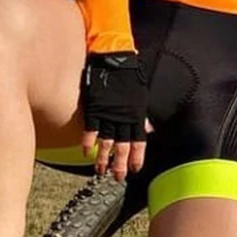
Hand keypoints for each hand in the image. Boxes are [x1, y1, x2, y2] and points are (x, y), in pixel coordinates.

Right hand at [80, 52, 147, 180]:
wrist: (114, 59)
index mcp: (136, 115)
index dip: (137, 157)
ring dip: (103, 158)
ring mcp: (108, 114)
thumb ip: (143, 116)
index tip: (135, 170)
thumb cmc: (129, 75)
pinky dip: (88, 142)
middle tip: (117, 178)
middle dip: (120, 164)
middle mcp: (123, 118)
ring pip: (106, 142)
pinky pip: (90, 129)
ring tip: (100, 170)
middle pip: (122, 146)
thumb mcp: (141, 96)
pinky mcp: (94, 108)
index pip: (139, 142)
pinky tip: (86, 152)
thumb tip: (149, 129)